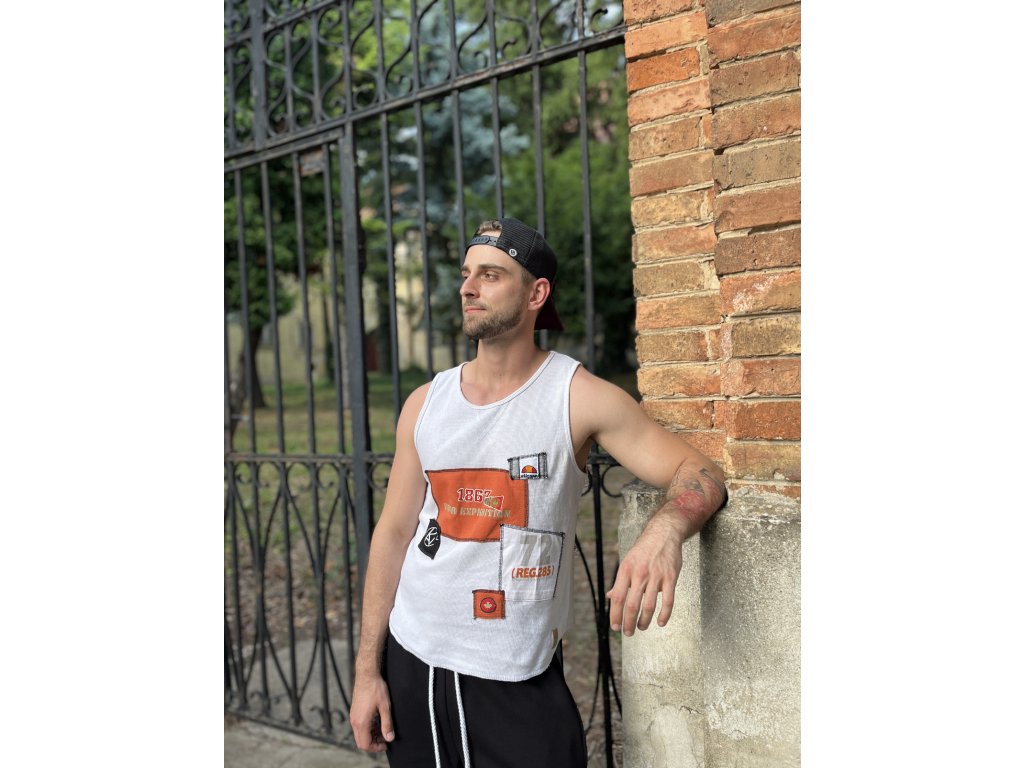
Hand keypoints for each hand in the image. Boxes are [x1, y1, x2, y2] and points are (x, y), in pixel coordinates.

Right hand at [349, 672, 394, 751]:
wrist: (367, 674)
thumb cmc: (376, 688)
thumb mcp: (385, 707)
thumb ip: (387, 724)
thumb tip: (389, 737)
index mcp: (361, 722)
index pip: (365, 744)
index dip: (376, 747)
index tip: (386, 744)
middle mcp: (354, 721)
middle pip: (361, 741)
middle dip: (373, 743)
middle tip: (385, 738)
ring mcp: (353, 716)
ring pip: (360, 734)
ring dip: (371, 735)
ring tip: (383, 729)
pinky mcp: (354, 711)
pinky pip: (359, 726)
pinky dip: (367, 728)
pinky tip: (377, 722)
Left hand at [606, 516, 682, 635]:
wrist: (663, 534)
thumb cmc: (644, 549)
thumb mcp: (627, 561)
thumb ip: (620, 581)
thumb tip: (609, 596)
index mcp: (626, 570)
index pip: (617, 597)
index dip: (615, 614)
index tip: (615, 626)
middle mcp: (639, 574)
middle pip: (632, 605)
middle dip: (629, 623)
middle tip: (628, 632)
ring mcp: (656, 576)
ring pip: (649, 606)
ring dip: (644, 621)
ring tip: (641, 627)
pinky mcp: (671, 577)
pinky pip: (668, 601)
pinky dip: (665, 615)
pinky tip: (661, 622)